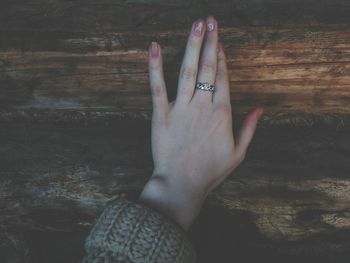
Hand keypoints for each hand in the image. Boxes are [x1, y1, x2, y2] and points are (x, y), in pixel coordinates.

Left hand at [139, 16, 263, 230]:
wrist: (182, 184)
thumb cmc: (211, 171)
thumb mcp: (238, 153)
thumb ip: (250, 129)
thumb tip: (261, 109)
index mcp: (222, 114)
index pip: (224, 78)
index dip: (222, 57)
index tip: (220, 41)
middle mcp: (203, 106)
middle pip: (209, 68)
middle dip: (210, 42)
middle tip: (211, 20)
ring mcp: (181, 109)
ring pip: (187, 71)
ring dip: (192, 46)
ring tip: (196, 25)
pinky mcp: (161, 115)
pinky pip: (157, 87)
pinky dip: (154, 67)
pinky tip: (153, 47)